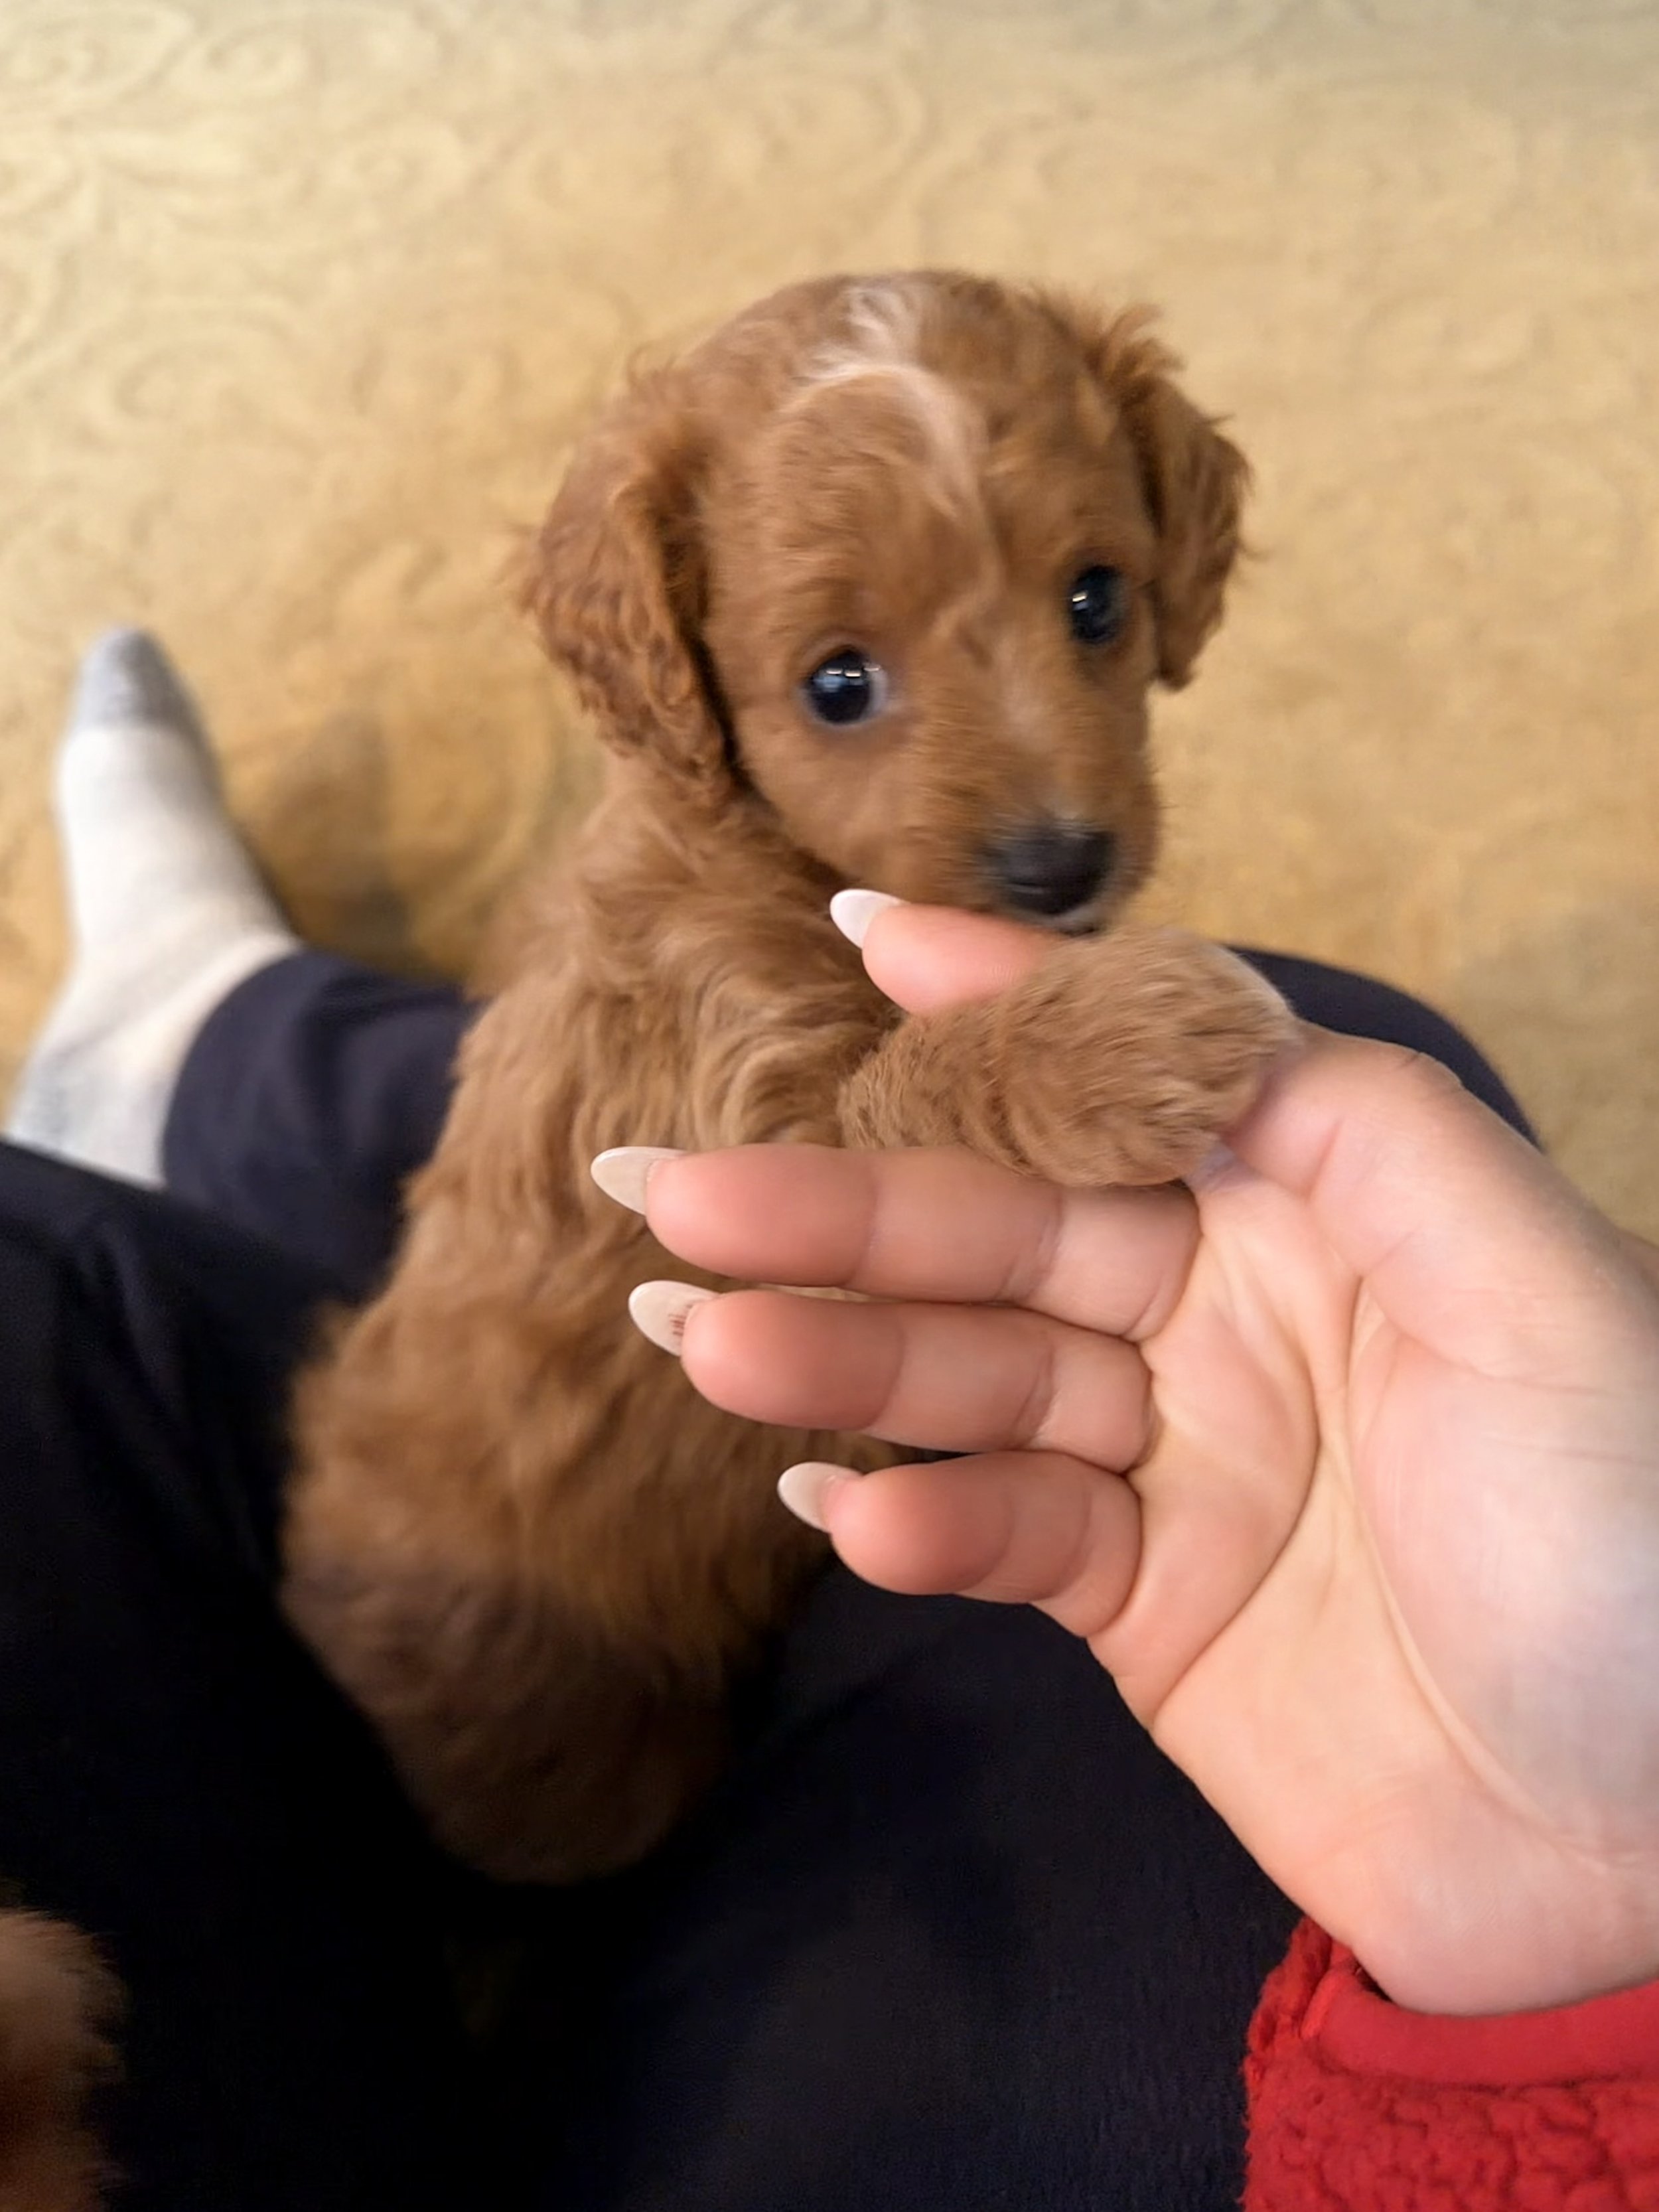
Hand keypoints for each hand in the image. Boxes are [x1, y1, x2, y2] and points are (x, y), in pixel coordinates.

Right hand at [625, 906, 1658, 2016]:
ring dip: (841, 1362)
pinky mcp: (1147, 1607)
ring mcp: (1179, 1461)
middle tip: (675, 1188)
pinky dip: (927, 1525)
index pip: (1128, 1078)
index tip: (861, 938)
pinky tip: (849, 1509)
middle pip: (1005, 1234)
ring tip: (709, 1342)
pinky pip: (1010, 1539)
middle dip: (844, 1209)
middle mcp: (1232, 1313)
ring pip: (976, 1380)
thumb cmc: (1640, 1538)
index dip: (1002, 1004)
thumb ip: (1352, 1120)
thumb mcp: (1536, 1279)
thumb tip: (1175, 1006)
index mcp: (1320, 1209)